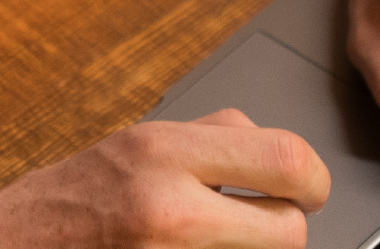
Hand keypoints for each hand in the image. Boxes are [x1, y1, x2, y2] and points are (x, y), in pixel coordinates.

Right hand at [0, 110, 330, 248]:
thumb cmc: (67, 199)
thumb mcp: (135, 143)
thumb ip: (207, 140)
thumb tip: (272, 152)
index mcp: (162, 153)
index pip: (286, 159)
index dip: (312, 179)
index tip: (307, 188)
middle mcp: (168, 209)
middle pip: (289, 231)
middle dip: (285, 230)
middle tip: (267, 225)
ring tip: (215, 239)